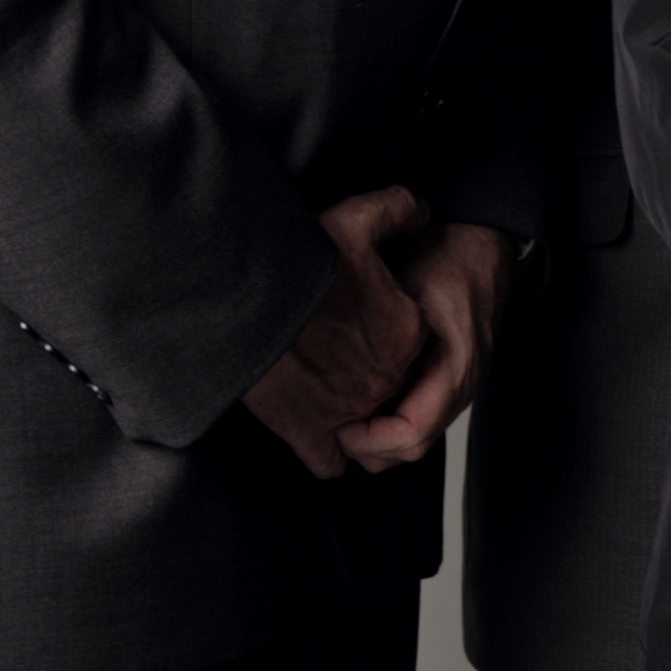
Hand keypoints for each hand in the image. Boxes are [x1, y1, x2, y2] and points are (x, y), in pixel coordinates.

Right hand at [244, 186, 430, 478]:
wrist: (249, 302)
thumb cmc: (301, 262)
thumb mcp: (356, 218)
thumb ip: (397, 209)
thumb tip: (422, 211)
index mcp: (405, 329)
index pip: (412, 335)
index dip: (388, 324)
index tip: (362, 313)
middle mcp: (386, 376)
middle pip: (391, 380)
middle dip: (370, 368)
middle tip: (336, 344)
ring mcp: (349, 409)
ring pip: (363, 420)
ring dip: (349, 410)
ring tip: (320, 384)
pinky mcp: (308, 431)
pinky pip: (328, 461)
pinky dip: (324, 451)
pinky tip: (311, 429)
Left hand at [338, 221, 510, 472]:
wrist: (480, 240)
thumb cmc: (449, 255)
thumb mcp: (409, 282)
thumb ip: (382, 319)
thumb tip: (338, 356)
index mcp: (455, 367)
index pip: (412, 433)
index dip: (371, 440)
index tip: (339, 427)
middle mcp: (460, 385)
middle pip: (413, 447)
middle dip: (370, 445)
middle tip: (331, 427)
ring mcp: (455, 383)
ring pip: (414, 434)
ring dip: (377, 433)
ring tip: (341, 414)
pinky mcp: (445, 376)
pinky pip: (416, 413)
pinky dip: (387, 416)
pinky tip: (360, 396)